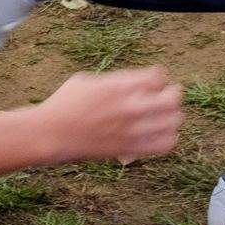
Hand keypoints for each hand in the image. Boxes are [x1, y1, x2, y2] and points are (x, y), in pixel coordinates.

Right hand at [39, 67, 183, 163]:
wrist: (51, 133)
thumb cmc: (64, 103)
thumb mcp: (85, 80)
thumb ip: (113, 80)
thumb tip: (132, 82)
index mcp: (117, 85)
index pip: (157, 76)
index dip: (159, 77)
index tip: (155, 81)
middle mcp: (128, 106)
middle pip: (171, 98)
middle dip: (173, 95)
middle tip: (170, 96)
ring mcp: (131, 129)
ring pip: (172, 121)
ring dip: (173, 116)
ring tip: (167, 116)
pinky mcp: (130, 148)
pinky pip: (165, 144)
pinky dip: (169, 138)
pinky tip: (162, 134)